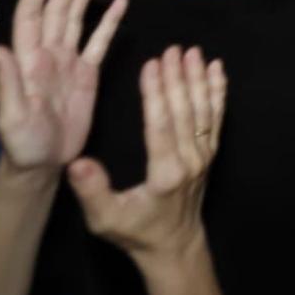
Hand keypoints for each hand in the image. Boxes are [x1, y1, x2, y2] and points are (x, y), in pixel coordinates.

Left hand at [0, 0, 127, 175]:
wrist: (44, 164)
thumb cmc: (22, 143)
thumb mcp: (11, 117)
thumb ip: (6, 83)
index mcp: (28, 61)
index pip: (30, 19)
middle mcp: (47, 55)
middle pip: (56, 12)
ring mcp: (68, 62)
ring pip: (76, 20)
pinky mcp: (88, 73)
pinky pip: (99, 42)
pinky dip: (109, 21)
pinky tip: (120, 2)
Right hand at [67, 45, 225, 262]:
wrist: (173, 245)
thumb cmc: (135, 231)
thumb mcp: (106, 218)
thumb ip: (92, 191)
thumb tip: (77, 163)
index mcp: (165, 173)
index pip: (161, 125)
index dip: (156, 93)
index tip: (151, 64)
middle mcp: (190, 161)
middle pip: (184, 112)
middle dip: (177, 78)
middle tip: (172, 49)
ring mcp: (203, 156)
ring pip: (203, 111)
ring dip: (198, 79)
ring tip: (192, 52)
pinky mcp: (209, 153)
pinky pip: (216, 118)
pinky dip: (217, 92)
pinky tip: (217, 70)